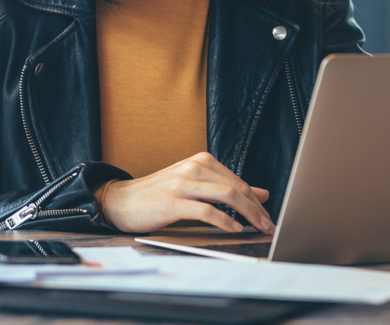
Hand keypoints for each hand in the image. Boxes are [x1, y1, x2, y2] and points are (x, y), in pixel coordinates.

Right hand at [100, 152, 274, 233]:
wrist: (120, 200)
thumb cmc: (159, 194)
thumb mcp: (196, 186)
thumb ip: (226, 188)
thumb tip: (262, 194)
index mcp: (202, 161)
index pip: (239, 181)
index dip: (257, 201)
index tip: (268, 216)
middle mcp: (194, 167)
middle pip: (237, 188)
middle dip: (257, 209)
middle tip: (269, 225)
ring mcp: (182, 183)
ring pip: (226, 195)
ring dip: (247, 214)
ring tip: (257, 228)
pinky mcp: (172, 202)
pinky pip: (205, 210)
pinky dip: (224, 220)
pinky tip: (234, 228)